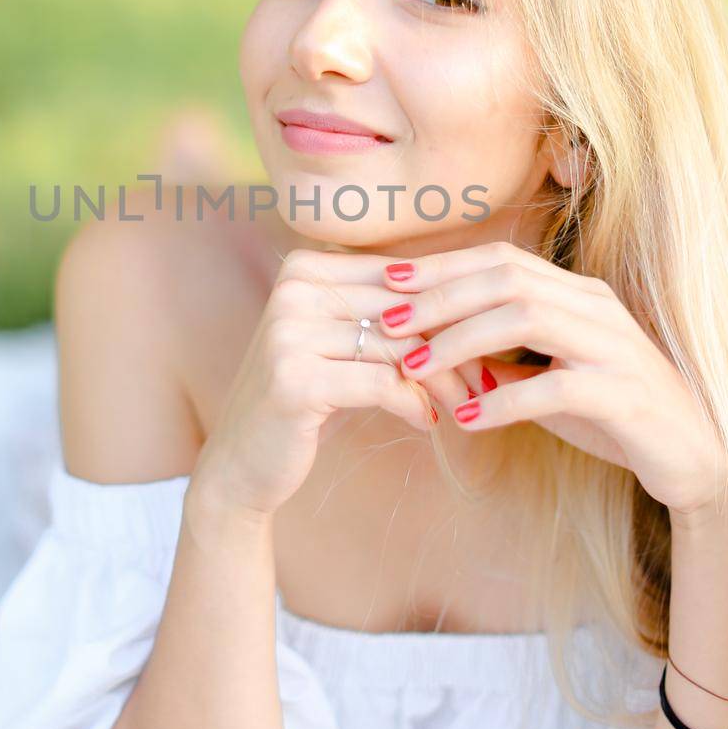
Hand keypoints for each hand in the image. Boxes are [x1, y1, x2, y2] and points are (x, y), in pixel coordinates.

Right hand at [191, 247, 489, 520]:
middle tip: (484, 378)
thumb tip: (472, 295)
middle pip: (403, 311)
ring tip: (462, 403)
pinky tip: (426, 421)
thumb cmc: (307, 397)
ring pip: (399, 348)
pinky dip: (414, 404)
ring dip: (441, 380)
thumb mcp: (342, 344)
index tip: (485, 341)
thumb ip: (386, 312)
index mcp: (305, 267)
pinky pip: (382, 385)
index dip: (448, 310)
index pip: (398, 279)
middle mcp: (293, 289)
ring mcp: (289, 332)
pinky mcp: (295, 379)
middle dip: (453, 346)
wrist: (242, 460)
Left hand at [376, 239, 727, 521]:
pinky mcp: (626, 395)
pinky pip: (558, 386)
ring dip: (462, 340)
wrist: (690, 454)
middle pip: (507, 279)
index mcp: (576, 293)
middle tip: (387, 322)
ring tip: (414, 367)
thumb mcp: (543, 378)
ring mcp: (614, 347)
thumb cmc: (607, 410)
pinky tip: (466, 418)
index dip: (442, 267)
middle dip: (440, 297)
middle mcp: (596, 307)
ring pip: (528, 317)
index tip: (387, 281)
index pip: (501, 260)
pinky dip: (506, 401)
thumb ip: (496, 358)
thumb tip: (427, 348)